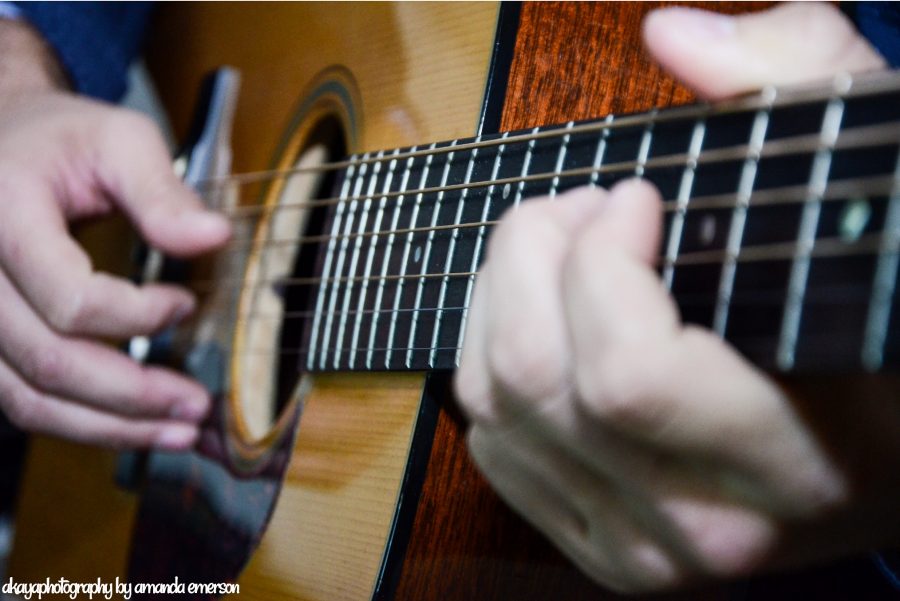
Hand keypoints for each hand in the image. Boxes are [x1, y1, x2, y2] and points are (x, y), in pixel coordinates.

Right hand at [0, 19, 229, 449]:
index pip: (70, 299)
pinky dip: (81, 423)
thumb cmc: (57, 137)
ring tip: (177, 433)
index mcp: (4, 219)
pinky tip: (133, 427)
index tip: (186, 303)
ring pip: (29, 398)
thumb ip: (161, 189)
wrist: (1, 144)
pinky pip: (24, 399)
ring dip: (109, 427)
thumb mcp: (116, 137)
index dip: (137, 316)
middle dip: (133, 395)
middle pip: (49, 362)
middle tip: (198, 406)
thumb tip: (213, 237)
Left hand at [455, 3, 898, 591]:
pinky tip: (541, 325)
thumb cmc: (881, 315)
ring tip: (555, 253)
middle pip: (537, 380)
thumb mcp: (873, 186)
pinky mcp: (602, 553)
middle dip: (528, 256)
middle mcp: (712, 528)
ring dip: (499, 299)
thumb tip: (673, 36)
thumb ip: (796, 82)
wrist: (887, 454)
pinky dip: (490, 366)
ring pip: (495, 410)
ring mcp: (646, 552)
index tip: (634, 197)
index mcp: (799, 458)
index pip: (628, 373)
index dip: (600, 260)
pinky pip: (491, 449)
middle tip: (573, 209)